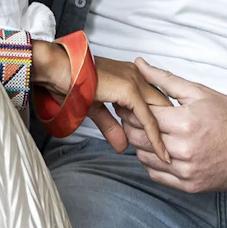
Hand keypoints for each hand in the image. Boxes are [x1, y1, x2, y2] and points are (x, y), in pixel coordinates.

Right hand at [30, 40, 170, 161]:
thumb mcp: (94, 108)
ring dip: (164, 136)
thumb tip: (123, 147)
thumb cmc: (69, 82)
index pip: (154, 100)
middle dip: (168, 130)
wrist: (56, 69)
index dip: (160, 121)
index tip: (162, 142)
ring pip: (160, 113)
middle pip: (162, 106)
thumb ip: (111, 126)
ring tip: (169, 158)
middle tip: (170, 153)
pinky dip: (155, 138)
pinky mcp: (130, 91)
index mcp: (130, 76)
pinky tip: (161, 154)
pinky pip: (148, 119)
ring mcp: (135, 82)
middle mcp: (136, 75)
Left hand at [129, 59, 226, 192]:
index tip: (128, 105)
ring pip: (145, 159)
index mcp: (185, 123)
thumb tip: (139, 64)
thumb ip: (165, 80)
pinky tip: (158, 150)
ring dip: (141, 146)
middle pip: (139, 139)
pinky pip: (157, 176)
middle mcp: (184, 149)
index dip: (132, 109)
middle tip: (132, 118)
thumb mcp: (199, 92)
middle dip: (132, 127)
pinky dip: (152, 163)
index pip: (142, 117)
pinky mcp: (190, 185)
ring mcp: (187, 170)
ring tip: (147, 133)